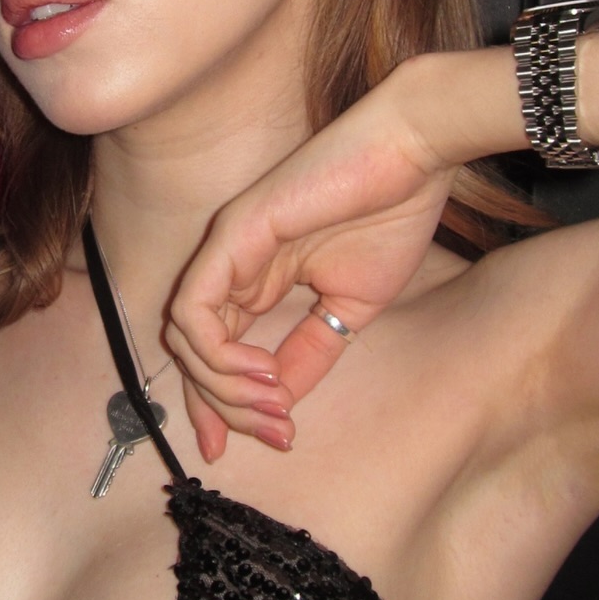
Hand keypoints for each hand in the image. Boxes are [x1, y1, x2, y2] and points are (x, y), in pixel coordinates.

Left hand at [166, 63, 460, 459]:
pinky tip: (263, 372)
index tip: (249, 446)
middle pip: (193, 353)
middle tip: (276, 433)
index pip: (215, 352)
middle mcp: (230, 265)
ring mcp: (225, 249)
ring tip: (274, 403)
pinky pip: (193, 310)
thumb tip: (280, 402)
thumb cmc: (391, 213)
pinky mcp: (230, 237)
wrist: (412, 154)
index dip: (221, 404)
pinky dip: (218, 354)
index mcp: (256, 279)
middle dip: (225, 408)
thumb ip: (310, 353)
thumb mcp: (351, 307)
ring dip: (225, 388)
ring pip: (186, 338)